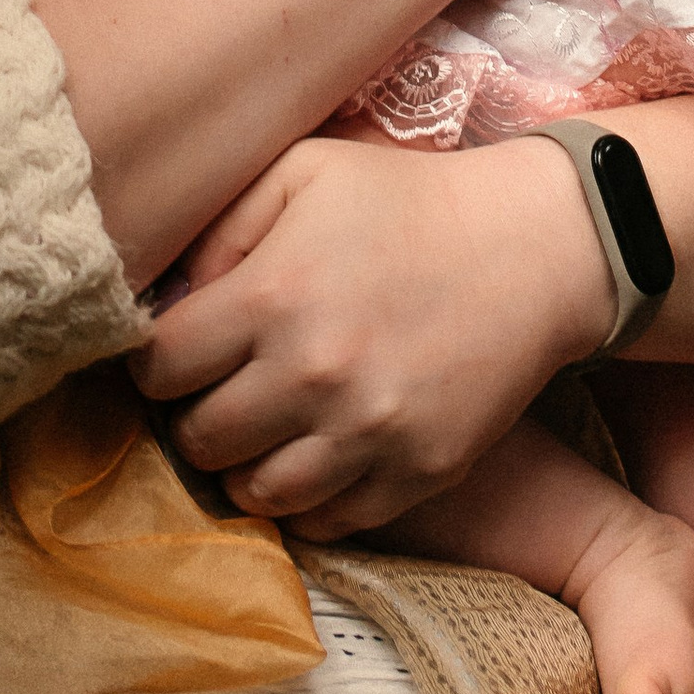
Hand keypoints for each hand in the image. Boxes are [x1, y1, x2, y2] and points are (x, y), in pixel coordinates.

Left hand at [141, 133, 611, 531]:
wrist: (536, 247)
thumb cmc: (410, 198)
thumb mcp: (305, 171)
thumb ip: (220, 225)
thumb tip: (166, 297)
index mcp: (273, 296)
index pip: (158, 368)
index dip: (157, 360)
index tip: (181, 351)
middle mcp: (314, 375)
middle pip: (198, 441)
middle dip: (196, 415)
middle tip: (223, 390)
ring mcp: (369, 432)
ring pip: (255, 495)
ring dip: (247, 465)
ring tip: (267, 428)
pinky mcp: (418, 472)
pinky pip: (327, 522)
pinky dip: (309, 498)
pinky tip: (319, 453)